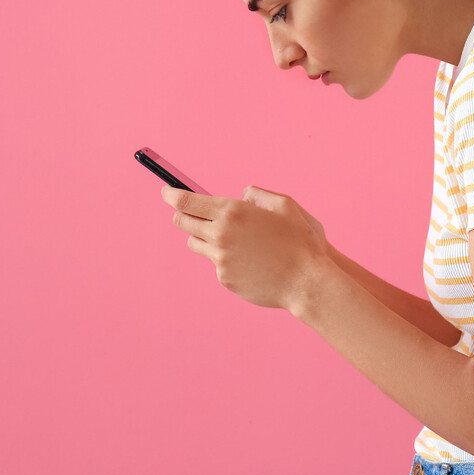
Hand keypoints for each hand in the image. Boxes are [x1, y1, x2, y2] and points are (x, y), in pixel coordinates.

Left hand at [163, 185, 331, 311]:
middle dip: (183, 214)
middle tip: (190, 212)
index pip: (187, 201)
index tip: (166, 192)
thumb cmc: (300, 241)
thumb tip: (240, 197)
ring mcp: (220, 260)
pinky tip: (250, 260)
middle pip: (182, 222)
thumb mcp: (284, 205)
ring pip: (196, 244)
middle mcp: (221, 235)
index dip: (172, 194)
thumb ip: (257, 195)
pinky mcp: (225, 279)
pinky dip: (226, 258)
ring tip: (231, 238)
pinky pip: (216, 263)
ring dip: (204, 237)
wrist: (307, 282)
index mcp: (233, 212)